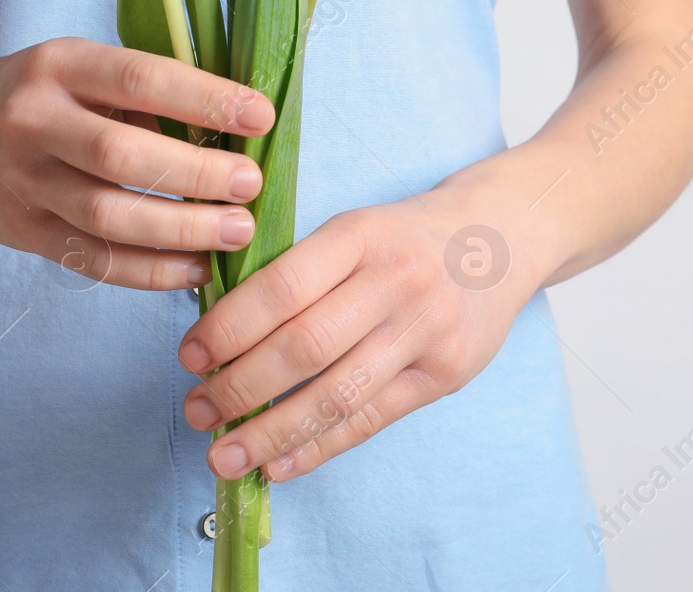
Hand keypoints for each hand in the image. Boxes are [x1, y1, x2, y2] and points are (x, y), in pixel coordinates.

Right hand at [0, 37, 273, 290]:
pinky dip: (150, 271)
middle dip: (198, 175)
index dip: (207, 98)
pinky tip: (195, 268)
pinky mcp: (20, 231)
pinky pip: (92, 259)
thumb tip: (235, 129)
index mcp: (60, 65)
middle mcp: (32, 120)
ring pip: (108, 216)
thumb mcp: (80, 69)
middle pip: (123, 155)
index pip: (140, 78)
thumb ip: (142, 94)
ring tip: (237, 232)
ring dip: (182, 229)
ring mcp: (21, 181)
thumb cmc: (41, 94)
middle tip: (251, 185)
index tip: (262, 117)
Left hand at [174, 184, 545, 481]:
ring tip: (225, 454)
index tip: (190, 357)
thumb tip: (218, 335)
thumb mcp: (355, 228)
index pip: (282, 287)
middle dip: (240, 386)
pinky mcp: (444, 375)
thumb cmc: (406, 237)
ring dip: (272, 432)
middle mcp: (396, 282)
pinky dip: (318, 448)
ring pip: (336, 394)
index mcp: (361, 234)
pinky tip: (279, 464)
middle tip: (197, 409)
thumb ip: (299, 272)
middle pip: (305, 346)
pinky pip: (370, 420)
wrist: (501, 237)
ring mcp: (425, 332)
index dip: (229, 328)